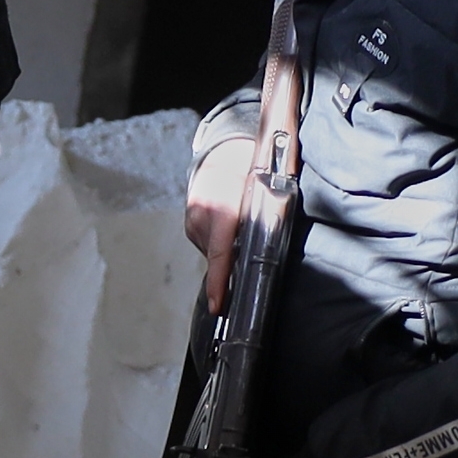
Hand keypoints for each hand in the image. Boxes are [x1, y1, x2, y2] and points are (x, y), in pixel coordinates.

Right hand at [183, 127, 255, 309]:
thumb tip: (266, 248)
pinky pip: (207, 244)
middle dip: (233, 266)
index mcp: (221, 208)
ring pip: (213, 251)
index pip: (219, 253)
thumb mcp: (260, 189)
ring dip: (228, 251)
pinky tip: (231, 232)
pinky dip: (220, 243)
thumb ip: (260, 217)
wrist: (223, 153)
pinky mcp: (190, 224)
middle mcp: (202, 216)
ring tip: (241, 234)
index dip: (218, 282)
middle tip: (248, 268)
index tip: (218, 304)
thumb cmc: (248, 168)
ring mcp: (193, 221)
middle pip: (218, 257)